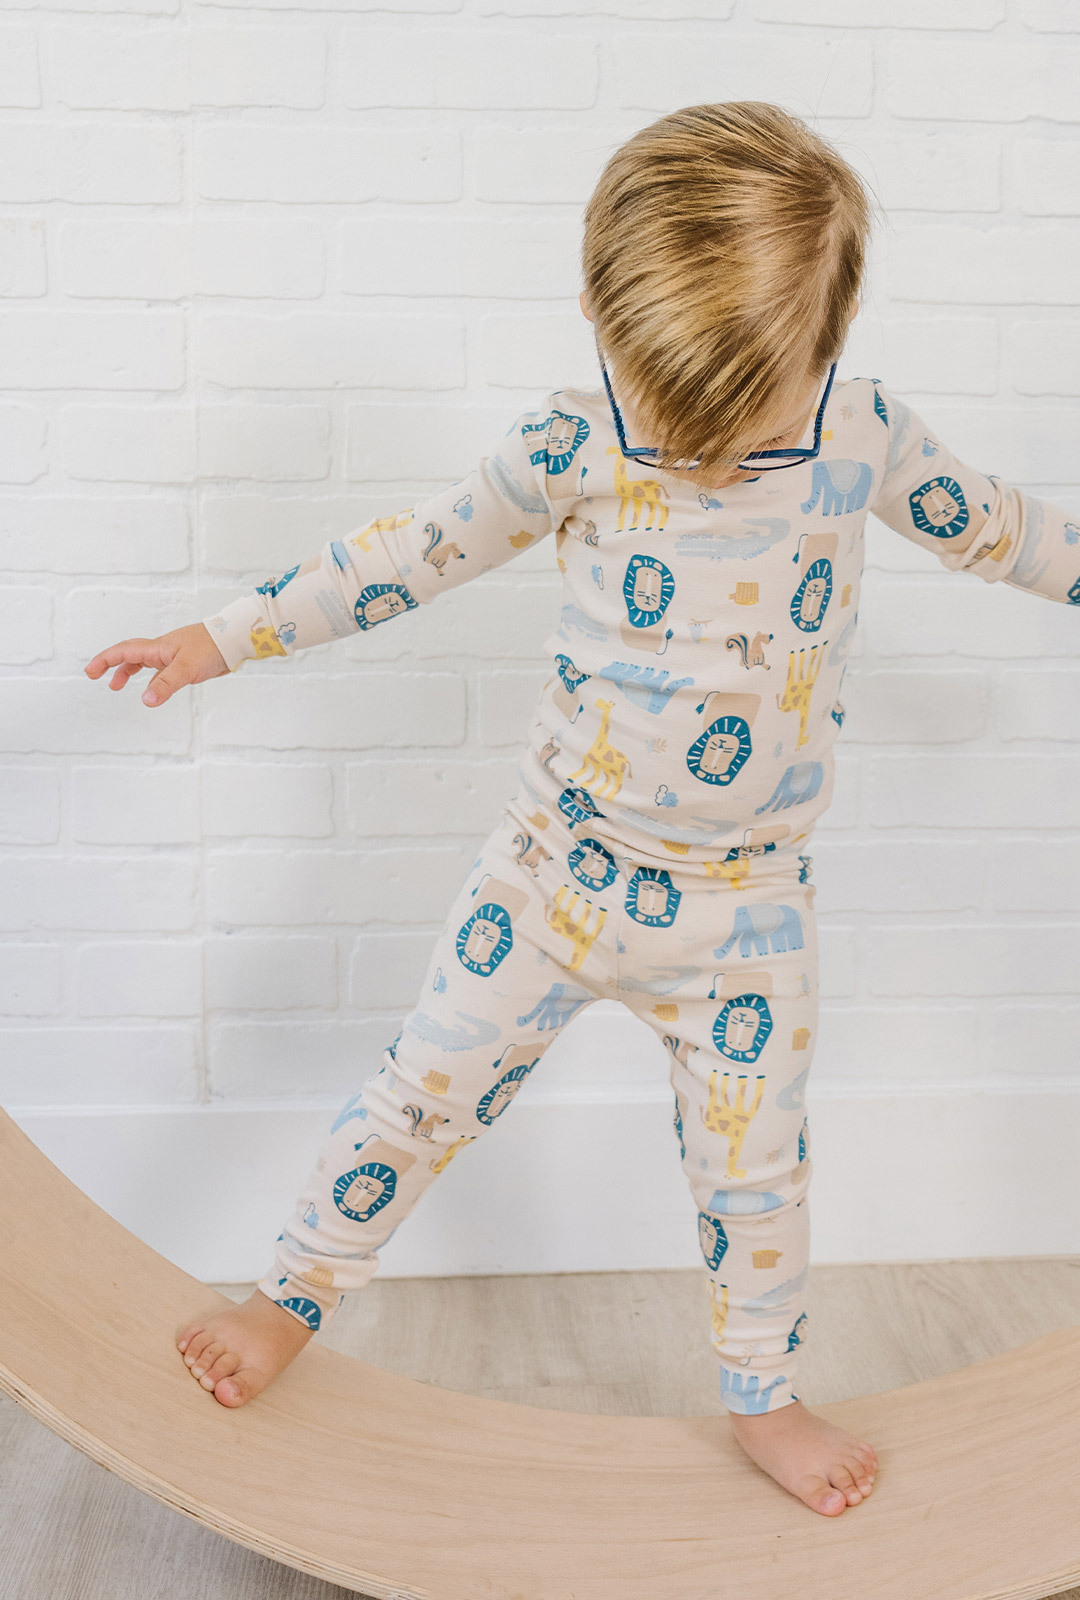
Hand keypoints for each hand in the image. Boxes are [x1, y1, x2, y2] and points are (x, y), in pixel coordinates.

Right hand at [84, 623, 229, 706]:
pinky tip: (153, 688)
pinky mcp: (184, 662)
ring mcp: (173, 655)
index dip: (105, 660)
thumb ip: (165, 684)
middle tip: (95, 676)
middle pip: (129, 654)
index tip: (90, 671)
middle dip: (110, 664)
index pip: (124, 651)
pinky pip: (159, 669)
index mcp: (157, 647)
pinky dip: (150, 678)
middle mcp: (162, 649)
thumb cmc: (212, 647)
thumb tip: (146, 700)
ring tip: (116, 685)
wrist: (234, 640)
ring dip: (128, 671)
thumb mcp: (186, 668)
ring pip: (144, 662)